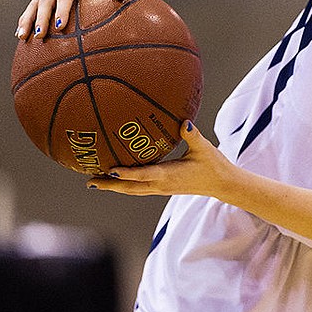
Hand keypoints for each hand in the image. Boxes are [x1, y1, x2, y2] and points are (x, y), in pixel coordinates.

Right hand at [16, 0, 129, 39]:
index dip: (61, 10)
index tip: (59, 27)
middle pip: (45, 0)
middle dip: (41, 18)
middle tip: (39, 36)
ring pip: (35, 2)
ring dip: (27, 19)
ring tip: (21, 37)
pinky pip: (35, 3)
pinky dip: (27, 16)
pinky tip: (22, 32)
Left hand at [88, 122, 232, 199]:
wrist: (222, 184)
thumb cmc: (214, 165)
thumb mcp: (203, 148)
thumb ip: (192, 135)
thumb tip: (183, 121)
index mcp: (169, 175)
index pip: (143, 175)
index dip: (126, 174)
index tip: (109, 170)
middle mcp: (161, 185)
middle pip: (130, 188)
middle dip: (109, 185)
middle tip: (89, 180)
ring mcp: (161, 189)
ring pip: (132, 190)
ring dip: (114, 187)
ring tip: (95, 182)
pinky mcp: (163, 188)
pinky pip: (138, 189)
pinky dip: (124, 185)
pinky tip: (116, 180)